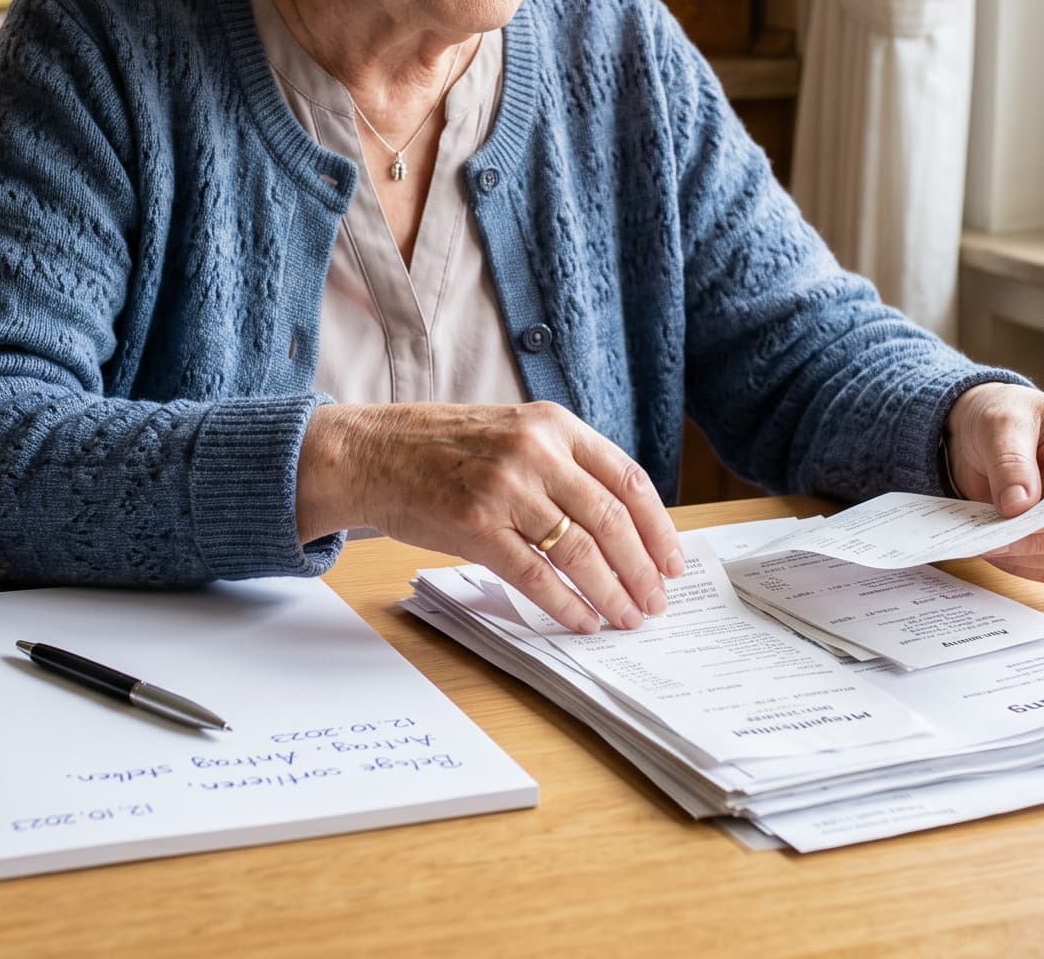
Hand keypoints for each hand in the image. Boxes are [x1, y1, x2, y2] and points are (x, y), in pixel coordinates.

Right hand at [297, 401, 685, 633]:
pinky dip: (565, 603)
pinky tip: (581, 619)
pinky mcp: (475, 525)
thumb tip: (619, 525)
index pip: (627, 479)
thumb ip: (563, 466)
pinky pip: (535, 574)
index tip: (672, 562)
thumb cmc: (441, 449)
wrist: (371, 453)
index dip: (658, 527)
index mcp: (553, 424)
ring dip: (611, 591)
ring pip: (579, 549)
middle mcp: (535, 451)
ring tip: (626, 617)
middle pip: (611, 519)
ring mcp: (505, 488)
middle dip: (641, 569)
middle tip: (655, 603)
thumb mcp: (513, 434)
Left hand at [943, 383, 1043, 584]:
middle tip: (998, 539)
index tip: (1025, 519)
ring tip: (992, 545)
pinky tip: (1002, 553)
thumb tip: (1018, 507)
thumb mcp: (999, 423)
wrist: (993, 435)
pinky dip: (1032, 566)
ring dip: (1037, 557)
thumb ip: (1010, 461)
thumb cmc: (1007, 418)